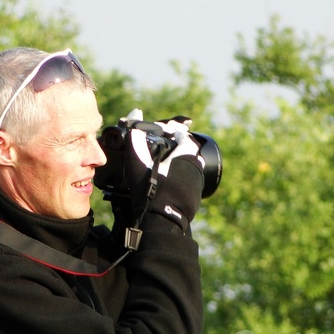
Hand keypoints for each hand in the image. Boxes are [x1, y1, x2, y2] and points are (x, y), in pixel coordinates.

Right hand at [121, 109, 204, 229]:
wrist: (162, 221)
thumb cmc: (150, 190)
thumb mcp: (138, 162)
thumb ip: (136, 136)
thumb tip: (136, 112)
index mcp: (187, 154)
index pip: (183, 134)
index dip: (172, 129)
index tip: (163, 130)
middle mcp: (196, 166)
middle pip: (188, 149)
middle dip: (176, 145)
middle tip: (162, 145)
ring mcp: (198, 182)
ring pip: (190, 164)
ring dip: (178, 160)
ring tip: (163, 161)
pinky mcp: (195, 196)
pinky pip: (189, 178)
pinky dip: (180, 174)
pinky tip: (168, 178)